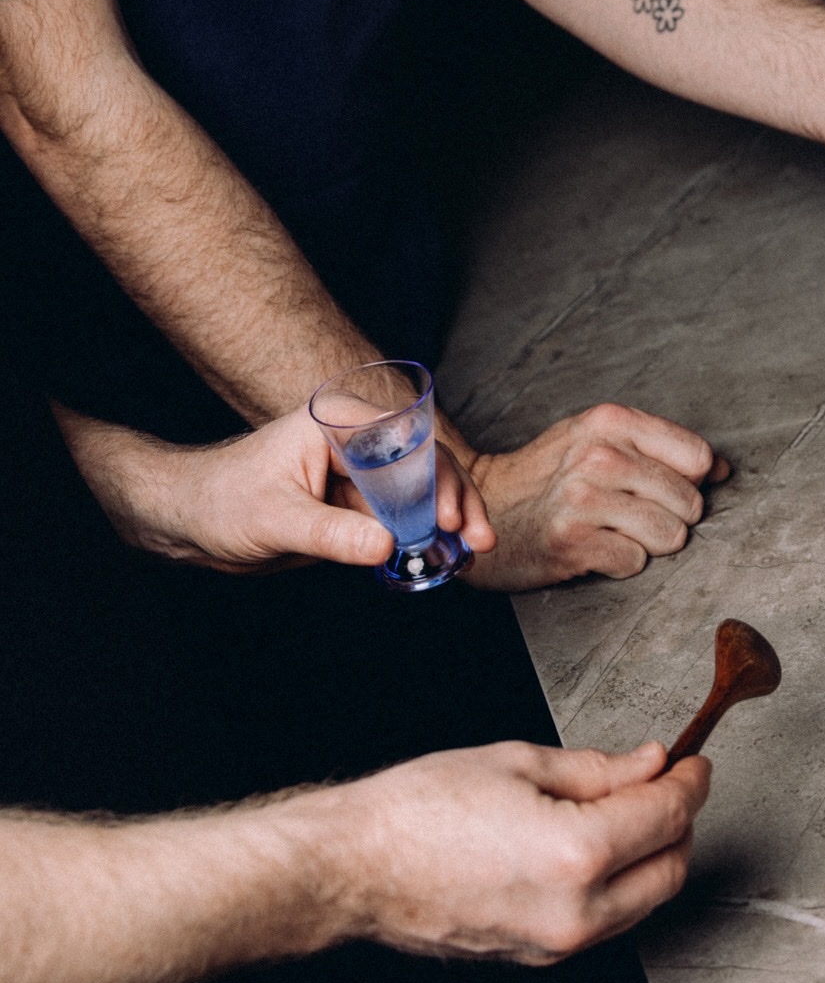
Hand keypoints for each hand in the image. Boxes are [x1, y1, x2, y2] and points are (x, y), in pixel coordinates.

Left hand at [120, 404, 492, 572]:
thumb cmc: (221, 501)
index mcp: (339, 424)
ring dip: (447, 521)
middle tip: (475, 540)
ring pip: (419, 493)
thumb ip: (331, 532)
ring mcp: (358, 475)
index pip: (406, 444)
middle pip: (425, 465)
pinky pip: (400, 518)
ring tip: (471, 552)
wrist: (191, 521)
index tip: (449, 518)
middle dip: (456, 500)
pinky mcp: (354, 505)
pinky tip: (444, 558)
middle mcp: (355, 443)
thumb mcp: (276, 519)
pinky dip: (423, 538)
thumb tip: (386, 545)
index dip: (437, 479)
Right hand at [325, 740, 709, 963]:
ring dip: (653, 855)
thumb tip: (649, 765)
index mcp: (577, 855)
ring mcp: (557, 944)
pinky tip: (599, 844)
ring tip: (631, 806)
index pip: (666, 816)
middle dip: (680, 821)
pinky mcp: (538, 957)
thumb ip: (598, 769)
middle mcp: (576, 912)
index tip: (693, 762)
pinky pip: (605, 921)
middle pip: (669, 869)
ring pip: (643, 902)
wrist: (357, 867)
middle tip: (670, 781)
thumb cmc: (421, 809)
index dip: (689, 782)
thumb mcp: (519, 762)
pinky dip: (620, 883)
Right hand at [465, 404, 729, 589]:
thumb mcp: (602, 440)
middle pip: (690, 501)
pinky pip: (635, 561)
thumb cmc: (552, 474)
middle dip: (671, 516)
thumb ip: (662, 447)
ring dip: (649, 542)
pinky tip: (595, 547)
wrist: (487, 504)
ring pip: (670, 535)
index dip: (692, 480)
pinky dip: (621, 562)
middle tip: (633, 512)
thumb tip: (723, 468)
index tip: (667, 486)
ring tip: (616, 530)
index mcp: (611, 421)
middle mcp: (598, 455)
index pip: (697, 456)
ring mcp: (582, 498)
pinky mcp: (571, 540)